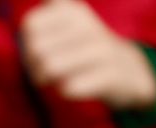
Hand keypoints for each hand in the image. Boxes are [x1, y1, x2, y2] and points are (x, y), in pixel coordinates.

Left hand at [20, 0, 155, 111]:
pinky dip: (64, 91)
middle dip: (33, 67)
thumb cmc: (87, 49)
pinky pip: (69, 87)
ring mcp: (101, 50)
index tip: (35, 56)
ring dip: (46, 80)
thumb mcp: (71, 20)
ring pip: (51, 67)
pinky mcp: (109, 75)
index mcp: (74, 10)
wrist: (129, 70)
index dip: (26, 45)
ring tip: (52, 82)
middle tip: (40, 75)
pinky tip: (71, 88)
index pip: (31, 26)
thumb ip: (50, 9)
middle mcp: (88, 25)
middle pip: (37, 49)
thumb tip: (38, 8)